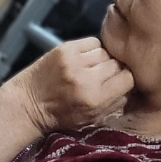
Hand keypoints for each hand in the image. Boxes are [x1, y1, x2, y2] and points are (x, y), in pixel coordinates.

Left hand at [11, 39, 134, 133]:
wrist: (29, 103)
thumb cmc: (62, 115)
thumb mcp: (92, 119)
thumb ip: (114, 103)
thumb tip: (131, 86)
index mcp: (95, 99)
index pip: (128, 79)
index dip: (126, 80)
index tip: (120, 82)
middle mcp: (87, 78)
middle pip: (117, 63)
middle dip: (114, 70)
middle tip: (104, 76)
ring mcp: (75, 61)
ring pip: (105, 52)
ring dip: (103, 59)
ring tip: (93, 68)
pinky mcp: (65, 48)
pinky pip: (92, 42)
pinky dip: (92, 49)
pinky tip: (85, 59)